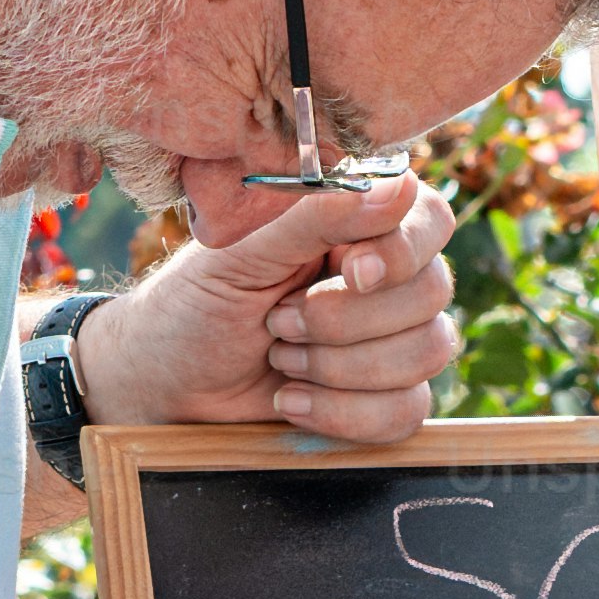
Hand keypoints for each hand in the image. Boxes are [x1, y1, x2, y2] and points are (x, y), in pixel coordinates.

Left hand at [92, 169, 458, 447]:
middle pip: (432, 291)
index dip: (402, 251)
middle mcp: (384, 276)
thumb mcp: (241, 253)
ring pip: (426, 353)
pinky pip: (408, 411)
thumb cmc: (195, 304)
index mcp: (354, 223)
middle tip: (277, 322)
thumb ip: (318, 216)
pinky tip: (293, 401)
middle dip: (344, 322)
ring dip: (339, 368)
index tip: (350, 273)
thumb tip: (401, 185)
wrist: (167, 385)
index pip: (430, 219)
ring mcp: (392, 338)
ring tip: (279, 358)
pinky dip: (343, 413)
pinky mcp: (385, 396)